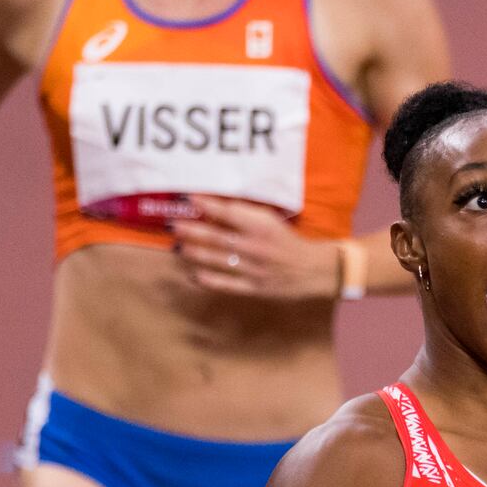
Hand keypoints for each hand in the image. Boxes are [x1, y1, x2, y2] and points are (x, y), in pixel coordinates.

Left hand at [171, 196, 348, 299]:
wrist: (313, 269)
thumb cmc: (287, 241)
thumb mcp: (270, 221)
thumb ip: (245, 215)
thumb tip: (217, 208)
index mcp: (261, 227)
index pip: (229, 213)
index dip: (207, 205)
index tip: (188, 198)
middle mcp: (255, 247)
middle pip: (218, 237)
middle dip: (193, 230)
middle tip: (174, 225)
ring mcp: (254, 269)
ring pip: (219, 260)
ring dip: (196, 253)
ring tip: (179, 247)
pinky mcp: (254, 288)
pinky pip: (229, 284)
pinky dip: (211, 280)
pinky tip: (194, 275)